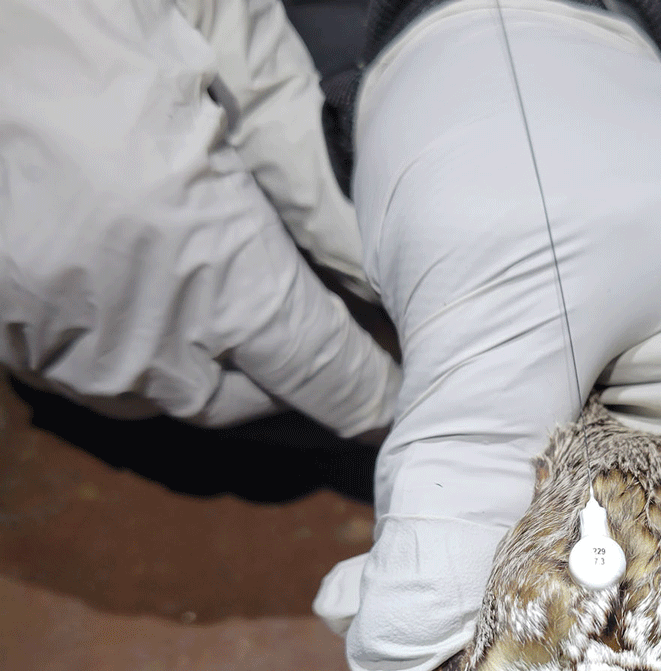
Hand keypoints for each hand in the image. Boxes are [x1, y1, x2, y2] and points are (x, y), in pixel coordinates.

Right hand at [0, 0, 397, 432]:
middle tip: (301, 334)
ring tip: (222, 318)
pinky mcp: (10, 333)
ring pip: (164, 400)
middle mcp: (145, 339)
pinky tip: (144, 302)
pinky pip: (94, 376)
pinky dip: (133, 352)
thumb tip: (366, 267)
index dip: (362, 389)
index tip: (384, 396)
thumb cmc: (101, 13)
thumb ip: (317, 187)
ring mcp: (67, 344)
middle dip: (281, 377)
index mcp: (220, 276)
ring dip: (205, 372)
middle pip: (243, 402)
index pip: (321, 371)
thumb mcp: (245, 72)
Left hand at [316, 2, 660, 670]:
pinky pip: (500, 553)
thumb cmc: (528, 130)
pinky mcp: (552, 447)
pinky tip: (354, 621)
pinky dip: (427, 595)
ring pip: (570, 608)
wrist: (470, 61)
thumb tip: (393, 654)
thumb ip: (454, 475)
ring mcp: (640, 451)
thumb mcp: (503, 294)